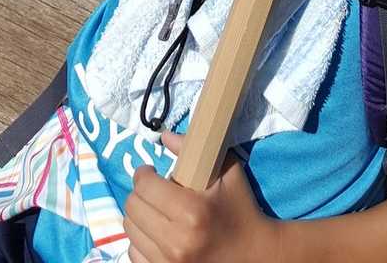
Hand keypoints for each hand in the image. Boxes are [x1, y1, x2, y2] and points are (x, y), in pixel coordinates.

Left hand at [124, 133, 276, 262]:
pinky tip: (156, 233)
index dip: (144, 174)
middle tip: (152, 189)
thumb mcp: (227, 173)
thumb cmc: (241, 209)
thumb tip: (164, 136)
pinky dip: (141, 241)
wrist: (255, 255)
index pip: (145, 186)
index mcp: (192, 211)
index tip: (150, 171)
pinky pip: (134, 254)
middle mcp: (176, 241)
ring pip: (130, 231)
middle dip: (140, 193)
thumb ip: (194, 149)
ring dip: (140, 216)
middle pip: (133, 208)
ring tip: (154, 211)